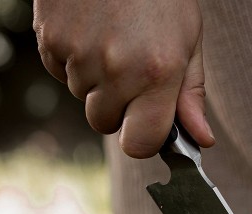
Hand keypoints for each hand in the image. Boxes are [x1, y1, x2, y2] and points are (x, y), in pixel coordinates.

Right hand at [33, 0, 213, 156]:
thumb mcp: (188, 40)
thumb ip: (191, 95)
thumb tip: (202, 140)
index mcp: (156, 74)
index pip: (139, 145)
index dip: (142, 138)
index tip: (147, 124)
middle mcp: (115, 69)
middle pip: (105, 123)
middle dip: (117, 107)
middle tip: (130, 68)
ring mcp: (78, 54)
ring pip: (82, 97)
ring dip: (94, 81)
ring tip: (111, 39)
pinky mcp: (49, 39)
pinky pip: (59, 72)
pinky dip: (72, 60)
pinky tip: (88, 30)